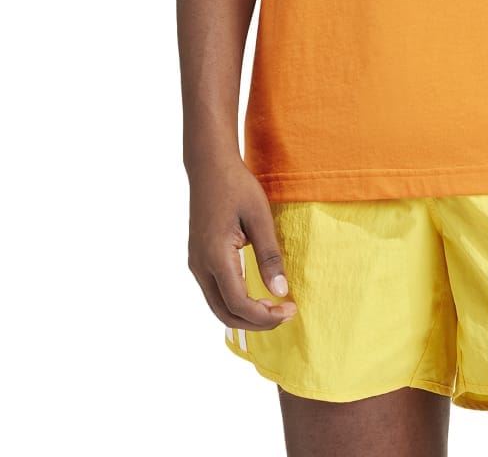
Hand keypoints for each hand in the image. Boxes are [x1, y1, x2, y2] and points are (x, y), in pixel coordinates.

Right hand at [187, 156, 297, 331]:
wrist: (209, 166)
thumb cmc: (237, 186)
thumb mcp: (260, 217)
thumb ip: (270, 256)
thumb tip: (280, 292)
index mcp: (215, 256)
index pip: (238, 303)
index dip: (265, 315)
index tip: (290, 309)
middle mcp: (200, 265)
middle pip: (225, 313)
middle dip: (256, 322)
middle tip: (285, 314)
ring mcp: (196, 263)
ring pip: (218, 306)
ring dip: (245, 314)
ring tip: (274, 308)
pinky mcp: (199, 259)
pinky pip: (215, 292)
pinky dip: (235, 303)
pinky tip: (257, 296)